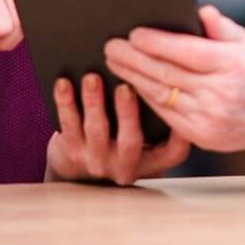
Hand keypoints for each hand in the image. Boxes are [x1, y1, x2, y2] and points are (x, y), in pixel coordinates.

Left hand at [46, 73, 189, 184]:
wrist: (79, 172)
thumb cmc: (121, 140)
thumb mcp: (147, 139)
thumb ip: (157, 116)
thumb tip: (162, 72)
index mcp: (151, 161)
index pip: (173, 152)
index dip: (181, 134)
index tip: (179, 105)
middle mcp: (126, 165)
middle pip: (131, 141)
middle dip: (127, 112)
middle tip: (125, 86)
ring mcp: (98, 161)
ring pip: (96, 131)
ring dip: (94, 102)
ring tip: (92, 79)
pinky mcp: (71, 154)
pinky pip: (68, 126)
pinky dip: (65, 103)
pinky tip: (64, 84)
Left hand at [104, 6, 244, 158]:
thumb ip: (222, 27)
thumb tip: (198, 11)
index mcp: (232, 65)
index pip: (186, 52)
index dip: (156, 43)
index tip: (133, 33)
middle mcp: (220, 93)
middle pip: (167, 73)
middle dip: (134, 59)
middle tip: (111, 46)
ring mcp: (209, 118)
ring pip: (161, 95)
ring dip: (133, 78)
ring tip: (114, 62)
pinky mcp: (201, 136)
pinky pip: (166, 114)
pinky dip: (146, 98)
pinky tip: (132, 84)